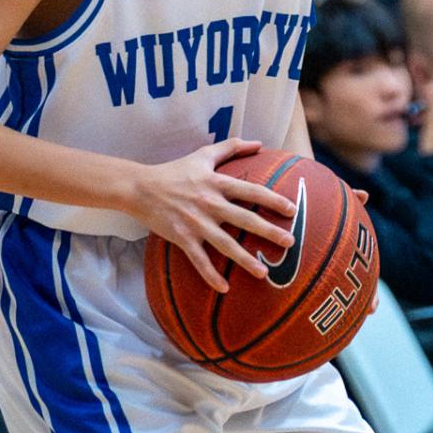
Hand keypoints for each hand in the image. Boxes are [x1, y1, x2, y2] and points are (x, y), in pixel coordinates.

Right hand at [128, 138, 298, 292]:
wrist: (140, 188)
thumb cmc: (175, 171)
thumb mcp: (204, 155)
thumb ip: (232, 147)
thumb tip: (259, 143)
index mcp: (217, 183)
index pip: (251, 191)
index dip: (273, 199)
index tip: (292, 210)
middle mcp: (210, 203)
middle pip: (245, 219)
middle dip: (269, 232)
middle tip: (290, 243)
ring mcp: (196, 223)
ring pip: (225, 244)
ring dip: (245, 260)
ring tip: (264, 273)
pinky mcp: (182, 238)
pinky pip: (199, 260)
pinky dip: (211, 275)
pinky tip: (225, 288)